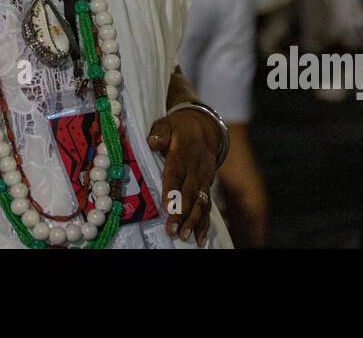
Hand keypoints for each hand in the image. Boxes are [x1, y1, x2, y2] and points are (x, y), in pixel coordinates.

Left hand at [148, 108, 220, 245]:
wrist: (204, 127)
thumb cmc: (177, 128)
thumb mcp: (166, 123)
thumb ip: (159, 133)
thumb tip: (154, 142)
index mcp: (183, 151)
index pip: (176, 171)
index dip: (172, 189)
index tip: (167, 206)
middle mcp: (197, 166)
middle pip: (189, 191)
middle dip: (182, 212)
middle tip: (173, 230)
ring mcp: (205, 177)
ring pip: (200, 201)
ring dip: (193, 221)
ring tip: (185, 236)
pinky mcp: (208, 185)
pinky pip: (208, 205)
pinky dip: (204, 222)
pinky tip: (200, 238)